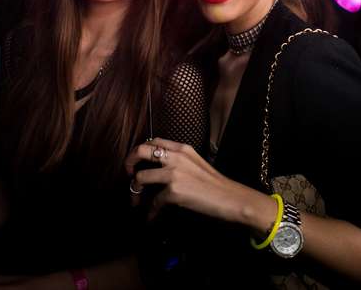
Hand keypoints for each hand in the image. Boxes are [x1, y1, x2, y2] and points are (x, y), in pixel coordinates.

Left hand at [124, 138, 276, 234]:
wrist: (231, 198)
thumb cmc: (216, 185)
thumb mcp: (196, 164)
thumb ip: (179, 162)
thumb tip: (159, 170)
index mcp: (182, 148)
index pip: (153, 141)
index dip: (140, 151)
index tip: (136, 163)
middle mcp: (176, 156)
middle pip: (141, 151)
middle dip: (129, 163)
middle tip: (128, 176)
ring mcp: (174, 172)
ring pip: (141, 177)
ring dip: (134, 191)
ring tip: (135, 202)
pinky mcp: (174, 191)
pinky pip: (153, 202)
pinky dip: (151, 212)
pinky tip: (151, 219)